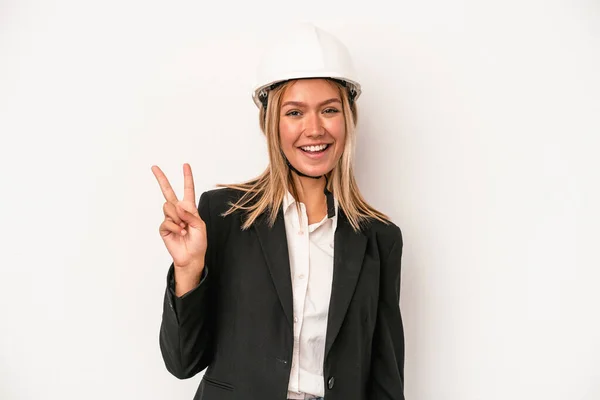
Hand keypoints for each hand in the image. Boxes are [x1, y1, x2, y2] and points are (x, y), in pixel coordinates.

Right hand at [151, 163, 206, 278]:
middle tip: (154, 167)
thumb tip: (178, 206)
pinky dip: (175, 228)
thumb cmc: (198, 242)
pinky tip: (180, 233)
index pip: (188, 190)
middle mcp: (178, 211)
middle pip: (168, 191)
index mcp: (189, 208)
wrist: (191, 257)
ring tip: (184, 228)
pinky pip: (167, 221)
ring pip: (168, 207)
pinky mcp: (164, 227)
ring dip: (178, 218)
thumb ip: (190, 214)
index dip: (187, 177)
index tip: (185, 165)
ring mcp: (170, 218)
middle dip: (161, 178)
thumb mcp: (200, 226)